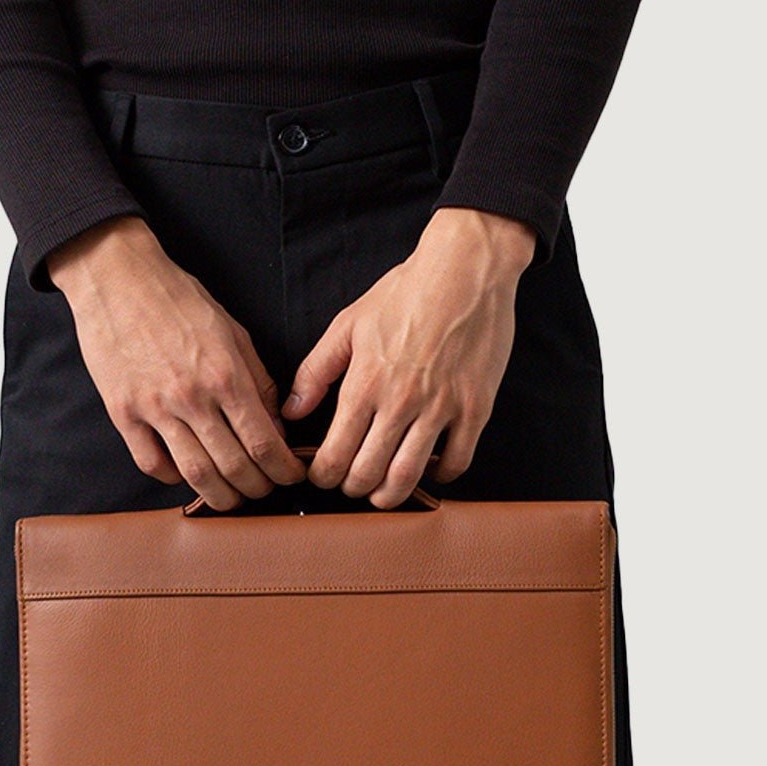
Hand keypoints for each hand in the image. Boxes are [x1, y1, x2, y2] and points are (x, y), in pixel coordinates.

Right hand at [48, 216, 306, 509]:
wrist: (118, 278)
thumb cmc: (179, 299)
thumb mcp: (233, 332)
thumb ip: (258, 380)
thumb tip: (276, 424)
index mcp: (225, 374)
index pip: (264, 442)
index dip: (285, 469)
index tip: (293, 475)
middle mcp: (192, 397)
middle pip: (234, 466)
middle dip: (259, 488)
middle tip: (267, 490)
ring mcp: (154, 408)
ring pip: (195, 473)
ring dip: (220, 496)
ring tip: (232, 498)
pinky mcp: (123, 412)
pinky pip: (151, 462)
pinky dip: (173, 478)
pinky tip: (186, 475)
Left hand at [281, 208, 536, 507]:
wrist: (465, 269)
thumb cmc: (404, 293)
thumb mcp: (347, 325)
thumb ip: (315, 372)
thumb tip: (291, 411)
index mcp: (364, 384)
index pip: (334, 454)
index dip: (322, 476)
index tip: (321, 476)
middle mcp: (401, 402)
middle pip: (368, 474)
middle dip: (352, 489)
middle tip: (350, 486)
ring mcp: (441, 408)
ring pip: (408, 476)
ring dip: (389, 496)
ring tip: (381, 494)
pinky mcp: (475, 408)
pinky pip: (457, 461)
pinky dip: (441, 475)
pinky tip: (430, 468)